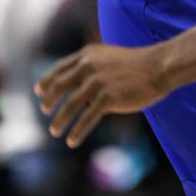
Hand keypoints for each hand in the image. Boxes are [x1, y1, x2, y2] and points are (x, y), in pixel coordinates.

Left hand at [36, 42, 167, 145]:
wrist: (156, 67)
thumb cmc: (136, 64)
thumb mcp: (108, 57)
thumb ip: (92, 65)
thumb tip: (78, 80)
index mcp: (87, 55)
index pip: (60, 68)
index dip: (47, 80)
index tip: (38, 91)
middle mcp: (88, 67)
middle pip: (60, 86)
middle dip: (49, 101)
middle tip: (45, 111)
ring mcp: (96, 83)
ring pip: (70, 105)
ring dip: (59, 120)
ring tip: (54, 131)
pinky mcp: (107, 99)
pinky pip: (86, 119)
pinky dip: (77, 131)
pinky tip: (72, 141)